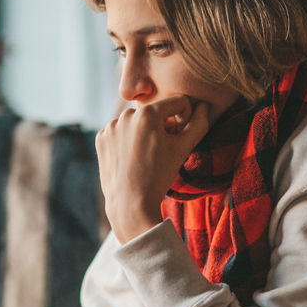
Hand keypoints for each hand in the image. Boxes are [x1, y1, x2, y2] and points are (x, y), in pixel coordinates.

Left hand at [96, 96, 209, 243]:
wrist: (130, 204)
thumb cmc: (159, 176)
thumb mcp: (183, 149)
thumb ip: (198, 124)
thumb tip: (205, 106)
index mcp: (148, 112)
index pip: (178, 102)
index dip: (185, 118)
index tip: (180, 136)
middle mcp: (126, 114)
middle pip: (155, 112)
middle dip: (162, 126)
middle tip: (162, 150)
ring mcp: (111, 126)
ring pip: (137, 122)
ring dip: (144, 133)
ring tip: (146, 156)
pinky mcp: (101, 138)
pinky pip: (120, 132)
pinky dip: (127, 141)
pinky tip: (131, 158)